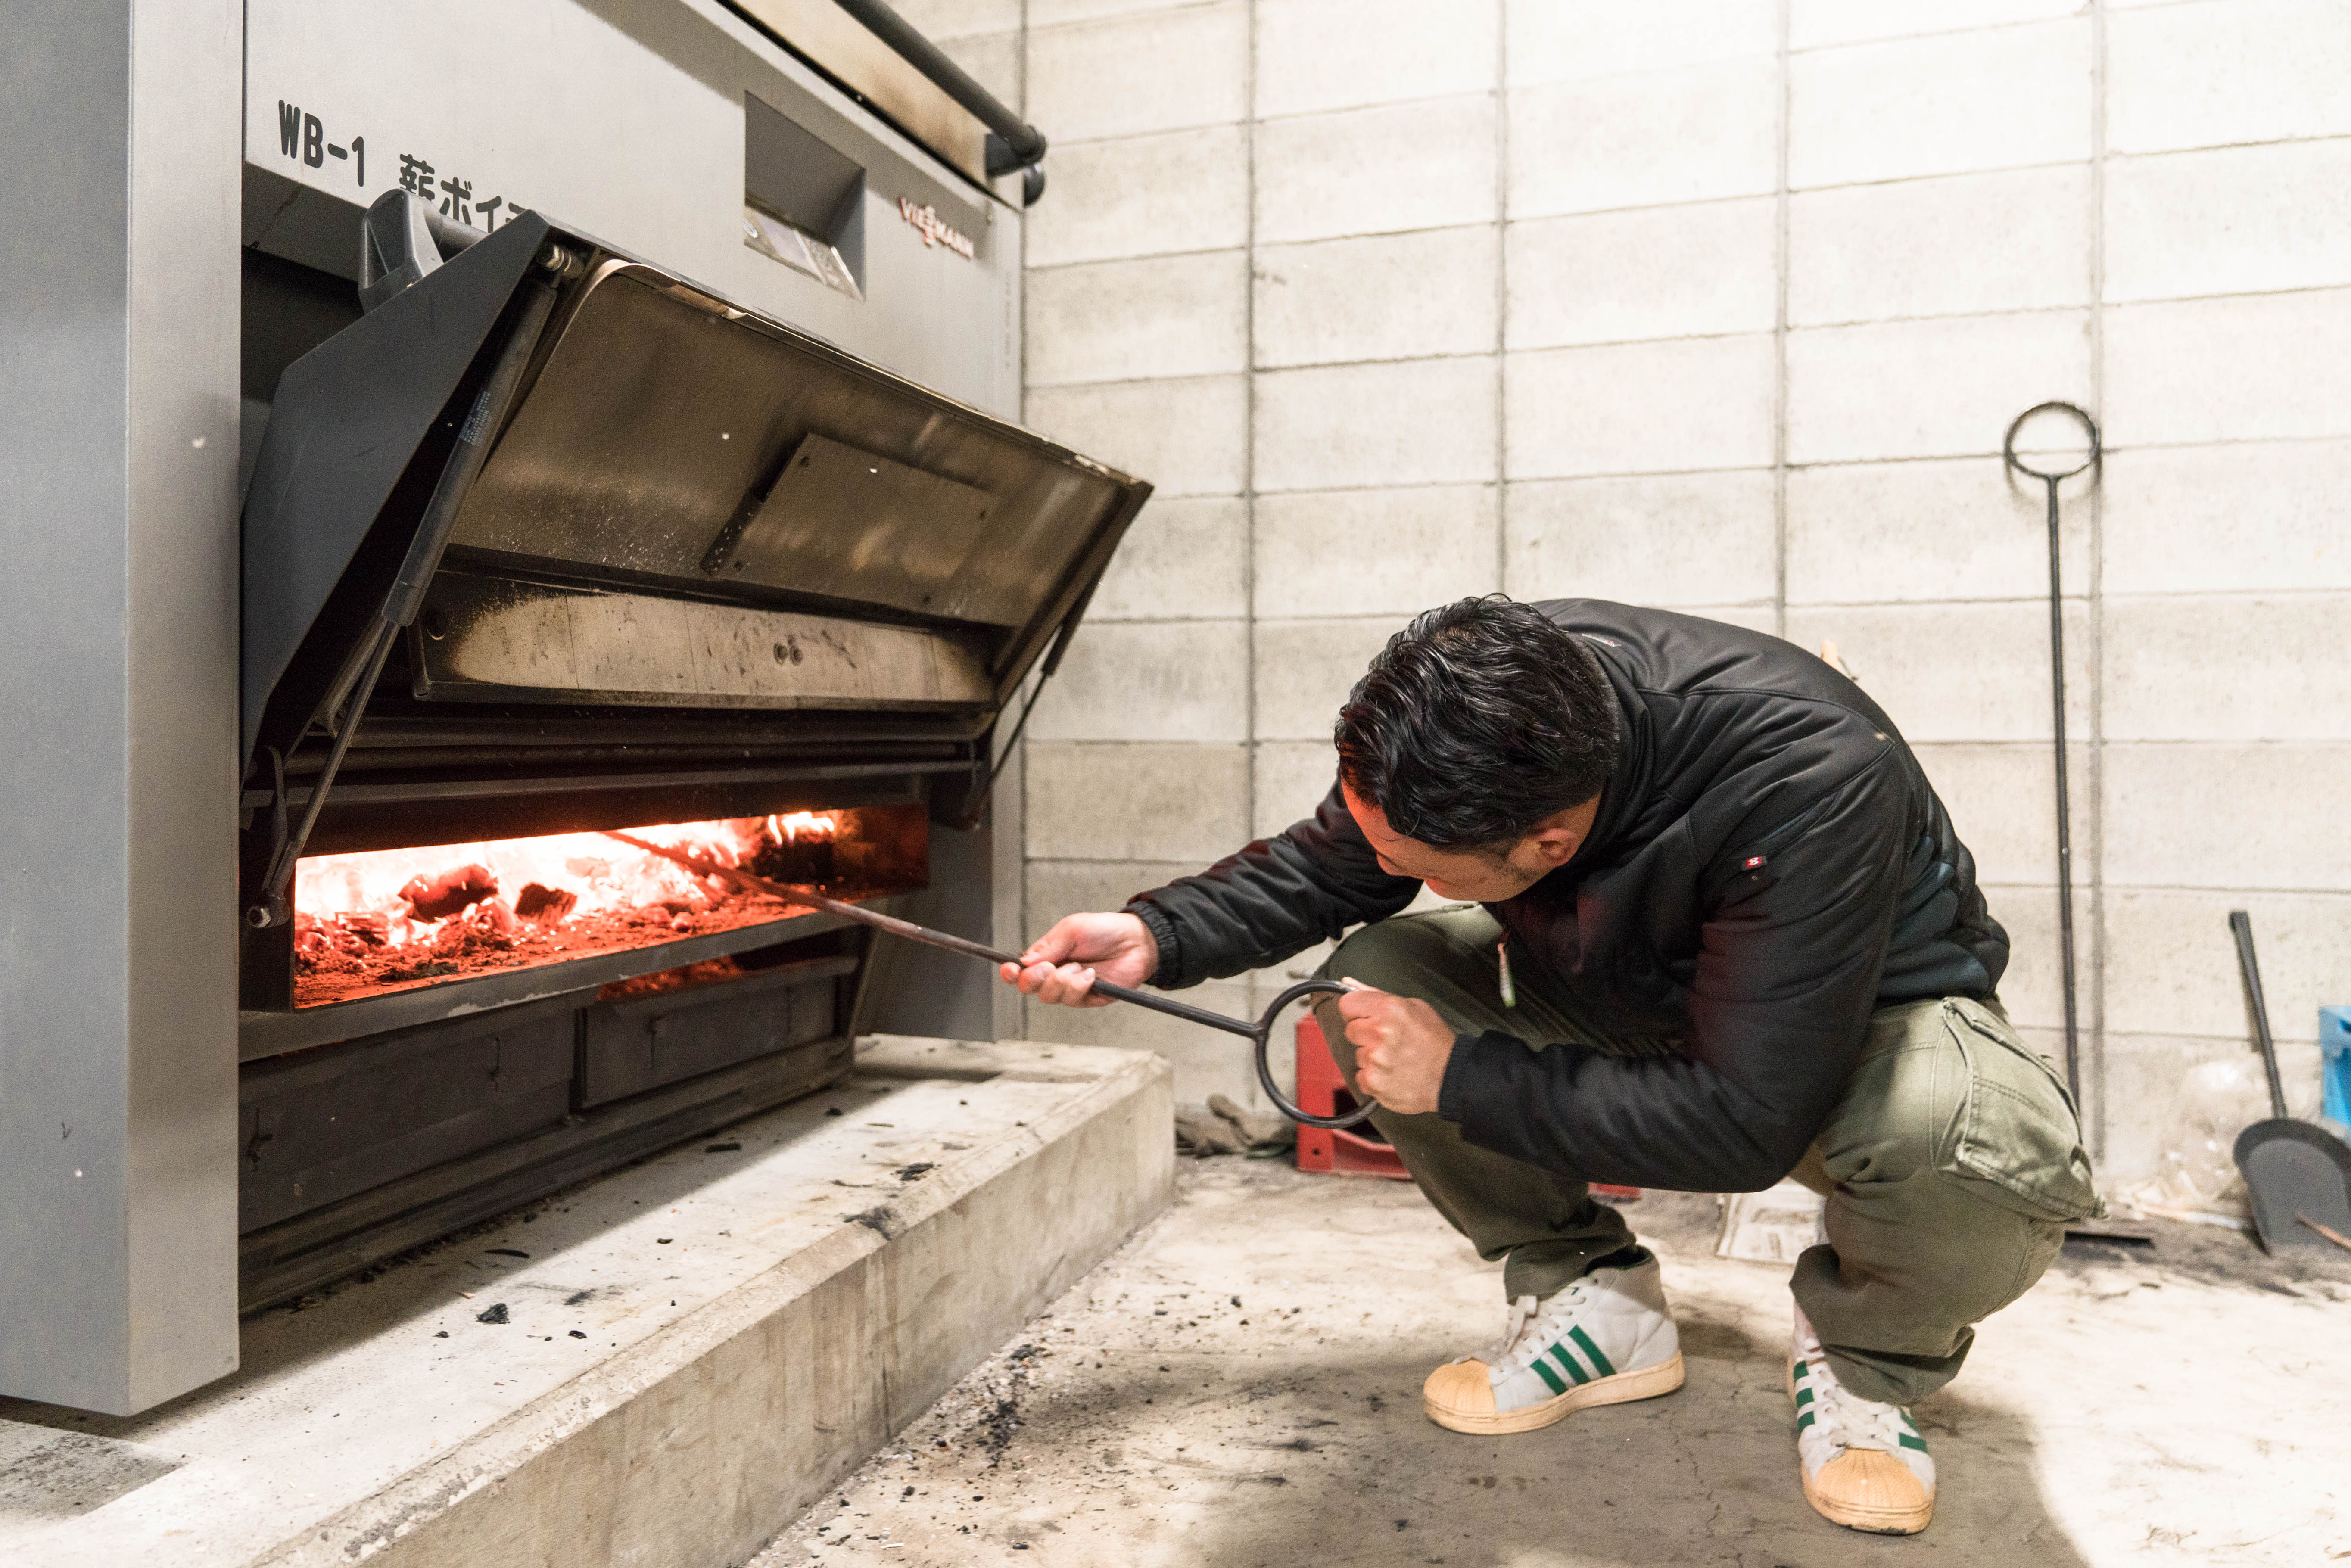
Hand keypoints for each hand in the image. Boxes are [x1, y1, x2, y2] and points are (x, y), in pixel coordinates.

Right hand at [1002, 911, 1158, 1007]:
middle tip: (1049, 968)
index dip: (1011, 973)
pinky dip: (1080, 986)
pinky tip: (1091, 975)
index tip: (1010, 970)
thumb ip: (1047, 946)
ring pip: (1050, 996)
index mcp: (1048, 956)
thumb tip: (1023, 962)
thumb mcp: (1071, 929)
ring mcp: (1072, 988)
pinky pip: (1073, 1000)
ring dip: (1064, 980)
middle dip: (1036, 979)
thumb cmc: (1104, 930)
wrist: (1136, 941)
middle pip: (1031, 988)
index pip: (1021, 971)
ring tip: (1081, 966)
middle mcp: (1056, 975)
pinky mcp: (1088, 998)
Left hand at [1339, 981, 1454, 1114]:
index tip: (1367, 1017)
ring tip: (1395, 1058)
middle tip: (1389, 1040)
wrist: (1452, 1077)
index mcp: (1389, 1009)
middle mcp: (1379, 1033)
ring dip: (1371, 1057)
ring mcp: (1375, 1059)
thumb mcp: (1414, 1007)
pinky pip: (1360, 1076)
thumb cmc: (1435, 1042)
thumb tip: (1349, 983)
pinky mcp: (1373, 1082)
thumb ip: (1376, 994)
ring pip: (1357, 1054)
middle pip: (1350, 1029)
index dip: (1357, 1011)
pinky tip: (1392, 1073)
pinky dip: (1373, 1077)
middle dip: (1366, 1034)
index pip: (1347, 1003)